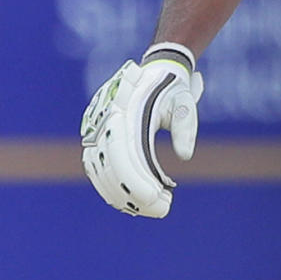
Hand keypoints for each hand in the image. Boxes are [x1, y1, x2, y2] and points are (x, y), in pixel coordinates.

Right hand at [81, 43, 203, 217]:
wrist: (155, 69)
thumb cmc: (173, 87)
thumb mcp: (185, 101)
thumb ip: (185, 126)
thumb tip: (185, 156)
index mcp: (127, 109)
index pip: (126, 151)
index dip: (137, 179)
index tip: (157, 198)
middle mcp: (105, 120)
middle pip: (111, 167)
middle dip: (134, 194)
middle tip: (163, 210)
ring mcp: (96, 129)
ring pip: (100, 171)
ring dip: (123, 196)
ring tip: (152, 208)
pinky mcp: (94, 137)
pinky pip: (96, 168)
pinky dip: (111, 187)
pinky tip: (131, 202)